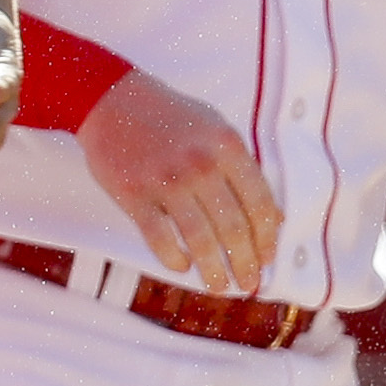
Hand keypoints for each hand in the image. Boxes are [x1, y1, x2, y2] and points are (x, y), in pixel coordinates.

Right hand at [75, 64, 278, 290]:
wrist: (113, 100)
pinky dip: (173, 258)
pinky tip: (182, 267)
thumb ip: (244, 170)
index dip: (267, 237)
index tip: (267, 258)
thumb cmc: (171, 118)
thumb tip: (273, 217)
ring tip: (220, 286)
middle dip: (245, 262)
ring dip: (213, 269)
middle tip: (249, 282)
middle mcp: (201, 164)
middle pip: (233, 227)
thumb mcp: (217, 130)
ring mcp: (166, 180)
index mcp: (228, 147)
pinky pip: (159, 237)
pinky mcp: (135, 193)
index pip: (259, 203)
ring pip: (199, 238)